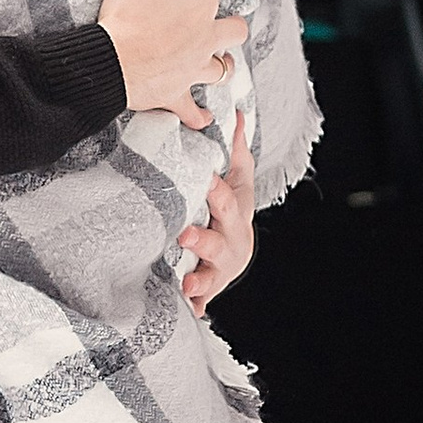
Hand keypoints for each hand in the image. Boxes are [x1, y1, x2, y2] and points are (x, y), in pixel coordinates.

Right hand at [97, 0, 247, 130]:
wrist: (110, 63)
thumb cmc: (124, 14)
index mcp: (198, 3)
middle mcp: (204, 37)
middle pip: (234, 30)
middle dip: (232, 23)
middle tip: (224, 20)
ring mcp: (193, 68)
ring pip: (221, 69)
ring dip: (221, 64)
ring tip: (218, 61)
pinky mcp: (176, 93)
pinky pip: (193, 110)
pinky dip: (198, 114)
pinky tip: (203, 118)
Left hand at [180, 127, 256, 315]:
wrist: (235, 253)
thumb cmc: (230, 210)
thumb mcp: (237, 180)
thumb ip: (235, 148)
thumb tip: (236, 112)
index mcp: (235, 214)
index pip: (226, 200)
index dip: (217, 192)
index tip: (205, 181)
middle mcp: (231, 243)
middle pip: (219, 241)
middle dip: (204, 240)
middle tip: (185, 235)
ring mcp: (219, 269)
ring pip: (211, 275)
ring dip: (200, 280)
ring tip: (188, 284)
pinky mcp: (207, 289)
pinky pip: (201, 300)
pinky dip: (195, 306)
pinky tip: (187, 310)